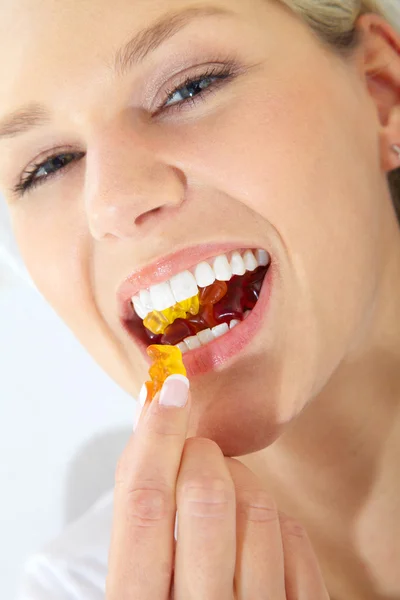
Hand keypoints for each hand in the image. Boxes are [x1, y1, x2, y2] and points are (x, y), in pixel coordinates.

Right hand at [106, 375, 329, 598]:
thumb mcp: (139, 586)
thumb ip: (141, 515)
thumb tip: (150, 422)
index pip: (143, 504)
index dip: (155, 435)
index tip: (168, 388)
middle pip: (203, 496)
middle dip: (200, 455)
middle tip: (198, 457)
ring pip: (256, 508)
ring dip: (239, 481)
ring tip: (226, 496)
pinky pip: (293, 534)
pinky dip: (273, 514)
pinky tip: (255, 528)